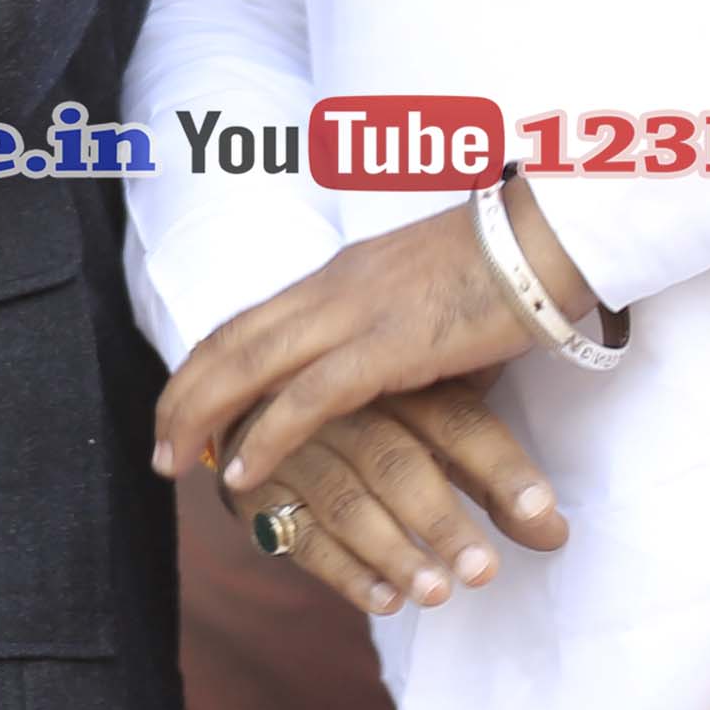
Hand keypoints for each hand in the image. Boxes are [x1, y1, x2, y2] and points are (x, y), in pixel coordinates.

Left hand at [160, 189, 603, 503]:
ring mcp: (353, 315)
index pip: (247, 322)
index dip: (205, 365)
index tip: (181, 404)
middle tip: (158, 446)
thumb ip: (395, 339)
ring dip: (202, 418)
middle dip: (183, 396)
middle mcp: (329, 290)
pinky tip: (241, 471)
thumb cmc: (506, 271)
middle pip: (229, 344)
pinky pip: (307, 399)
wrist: (551, 238)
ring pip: (248, 368)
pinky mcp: (387, 346)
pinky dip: (266, 436)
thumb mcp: (426, 301)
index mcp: (336, 277)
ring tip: (174, 464)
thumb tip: (395, 380)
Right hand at [226, 378, 568, 615]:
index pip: (456, 422)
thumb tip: (554, 534)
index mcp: (395, 380)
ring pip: (346, 502)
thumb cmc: (372, 417)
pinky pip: (299, 535)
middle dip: (443, 523)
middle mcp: (341, 408)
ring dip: (394, 553)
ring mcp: (291, 449)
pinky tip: (385, 601)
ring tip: (437, 595)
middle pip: (395, 463)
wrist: (253, 398)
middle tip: (483, 573)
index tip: (542, 520)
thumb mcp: (429, 420)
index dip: (500, 471)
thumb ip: (486, 470)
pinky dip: (344, 571)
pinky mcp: (256, 491)